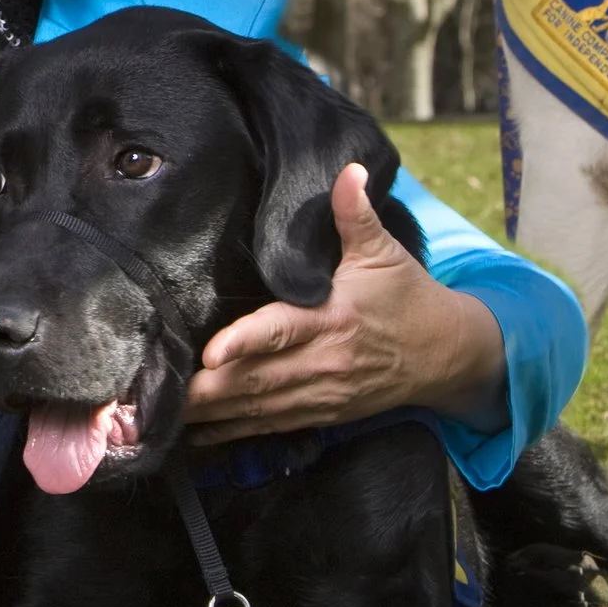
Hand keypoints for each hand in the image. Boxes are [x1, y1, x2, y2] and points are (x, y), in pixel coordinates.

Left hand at [181, 163, 506, 442]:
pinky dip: (234, 432)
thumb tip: (350, 171)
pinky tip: (199, 436)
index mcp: (333, 318)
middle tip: (158, 394)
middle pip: (258, 379)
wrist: (449, 354)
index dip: (245, 343)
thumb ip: (356, 214)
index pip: (283, 331)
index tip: (211, 354)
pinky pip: (272, 426)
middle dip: (208, 390)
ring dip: (212, 415)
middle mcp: (325, 361)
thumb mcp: (384, 252)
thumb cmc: (409, 297)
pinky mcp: (323, 412)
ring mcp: (323, 393)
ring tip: (166, 417)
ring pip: (259, 408)